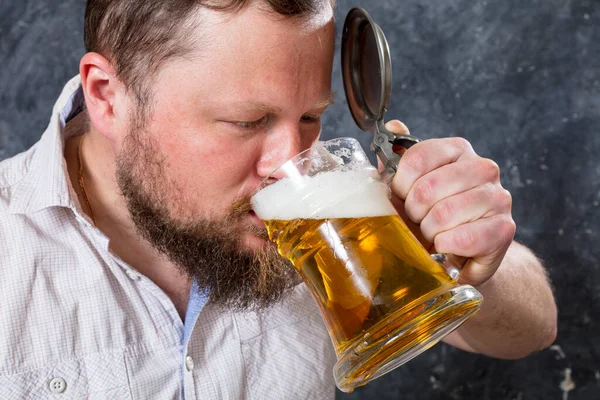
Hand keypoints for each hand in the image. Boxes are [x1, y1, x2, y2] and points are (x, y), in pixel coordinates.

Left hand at [383, 120, 515, 286]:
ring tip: (434, 234)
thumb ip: (398, 159)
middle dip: (413, 213)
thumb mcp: (408, 188)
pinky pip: (461, 238)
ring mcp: (498, 196)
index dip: (400, 186)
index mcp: (457, 150)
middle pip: (427, 188)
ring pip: (443, 214)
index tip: (402, 198)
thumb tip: (394, 126)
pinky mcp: (504, 228)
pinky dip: (445, 246)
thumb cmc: (432, 217)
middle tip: (419, 221)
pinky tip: (447, 246)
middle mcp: (483, 167)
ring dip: (429, 232)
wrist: (463, 255)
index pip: (416, 159)